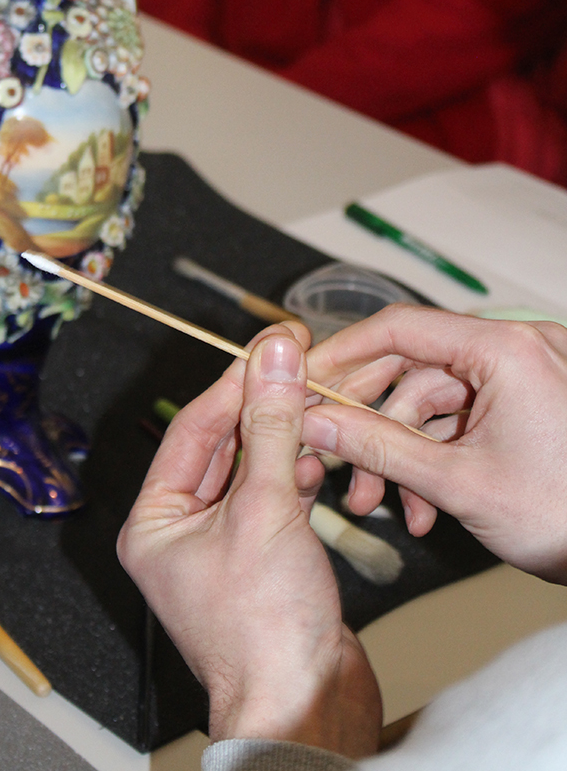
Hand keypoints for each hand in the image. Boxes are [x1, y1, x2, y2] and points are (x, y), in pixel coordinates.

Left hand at [117, 323, 381, 755]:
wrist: (305, 707)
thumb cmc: (264, 627)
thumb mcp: (265, 507)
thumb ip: (271, 424)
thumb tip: (275, 354)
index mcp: (155, 521)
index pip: (193, 428)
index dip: (235, 382)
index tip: (272, 345)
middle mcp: (180, 531)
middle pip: (222, 444)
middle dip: (261, 405)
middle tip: (299, 359)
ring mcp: (221, 546)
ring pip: (251, 468)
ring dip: (283, 435)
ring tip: (316, 398)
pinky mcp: (260, 558)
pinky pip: (274, 497)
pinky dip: (296, 472)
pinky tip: (318, 454)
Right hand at [303, 306, 566, 582]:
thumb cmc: (563, 516)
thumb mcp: (456, 482)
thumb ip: (377, 446)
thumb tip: (315, 422)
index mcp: (505, 348)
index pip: (400, 328)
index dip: (343, 353)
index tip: (303, 379)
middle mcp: (517, 348)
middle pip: (414, 367)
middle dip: (372, 423)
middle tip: (331, 456)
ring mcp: (527, 375)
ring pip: (435, 400)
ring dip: (404, 453)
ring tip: (384, 507)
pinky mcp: (531, 402)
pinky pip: (466, 416)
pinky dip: (439, 456)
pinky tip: (423, 507)